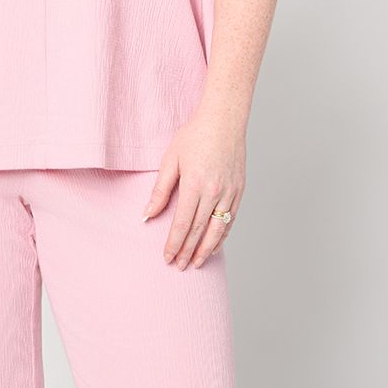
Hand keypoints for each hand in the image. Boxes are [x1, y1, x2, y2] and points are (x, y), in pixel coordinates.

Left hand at [143, 109, 245, 267]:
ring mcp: (230, 192)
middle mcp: (215, 191)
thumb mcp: (171, 160)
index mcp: (195, 184)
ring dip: (207, 249)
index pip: (183, 223)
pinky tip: (214, 245)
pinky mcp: (240, 190)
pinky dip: (222, 235)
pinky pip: (231, 219)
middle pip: (200, 230)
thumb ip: (160, 190)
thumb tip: (148, 214)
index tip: (167, 257)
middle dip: (188, 251)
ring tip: (196, 263)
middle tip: (179, 266)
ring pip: (218, 229)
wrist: (224, 120)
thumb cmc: (194, 136)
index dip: (174, 243)